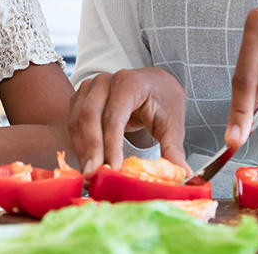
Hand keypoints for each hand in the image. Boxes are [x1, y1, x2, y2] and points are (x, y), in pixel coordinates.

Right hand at [68, 68, 186, 177]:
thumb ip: (173, 148)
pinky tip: (87, 164)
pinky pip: (74, 123)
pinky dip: (79, 145)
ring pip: (78, 121)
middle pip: (90, 117)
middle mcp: (105, 82)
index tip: (113, 169)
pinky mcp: (81, 98)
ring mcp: (90, 87)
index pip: (114, 116)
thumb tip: (183, 174)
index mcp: (129, 83)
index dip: (112, 145)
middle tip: (94, 177)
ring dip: (83, 150)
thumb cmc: (162, 99)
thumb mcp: (172, 122)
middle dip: (92, 150)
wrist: (154, 83)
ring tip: (90, 176)